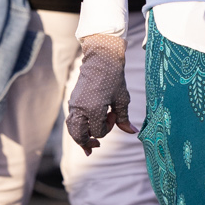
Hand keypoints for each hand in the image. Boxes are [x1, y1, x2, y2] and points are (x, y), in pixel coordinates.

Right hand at [66, 32, 133, 152]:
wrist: (101, 59)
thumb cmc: (113, 77)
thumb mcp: (122, 99)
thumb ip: (124, 118)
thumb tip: (133, 132)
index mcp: (93, 109)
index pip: (98, 131)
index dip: (108, 127)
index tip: (113, 113)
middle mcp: (80, 109)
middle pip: (79, 135)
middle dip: (88, 142)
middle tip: (97, 145)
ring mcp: (74, 105)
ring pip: (72, 129)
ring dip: (80, 138)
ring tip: (88, 144)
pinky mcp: (72, 101)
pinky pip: (71, 119)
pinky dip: (77, 128)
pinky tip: (85, 130)